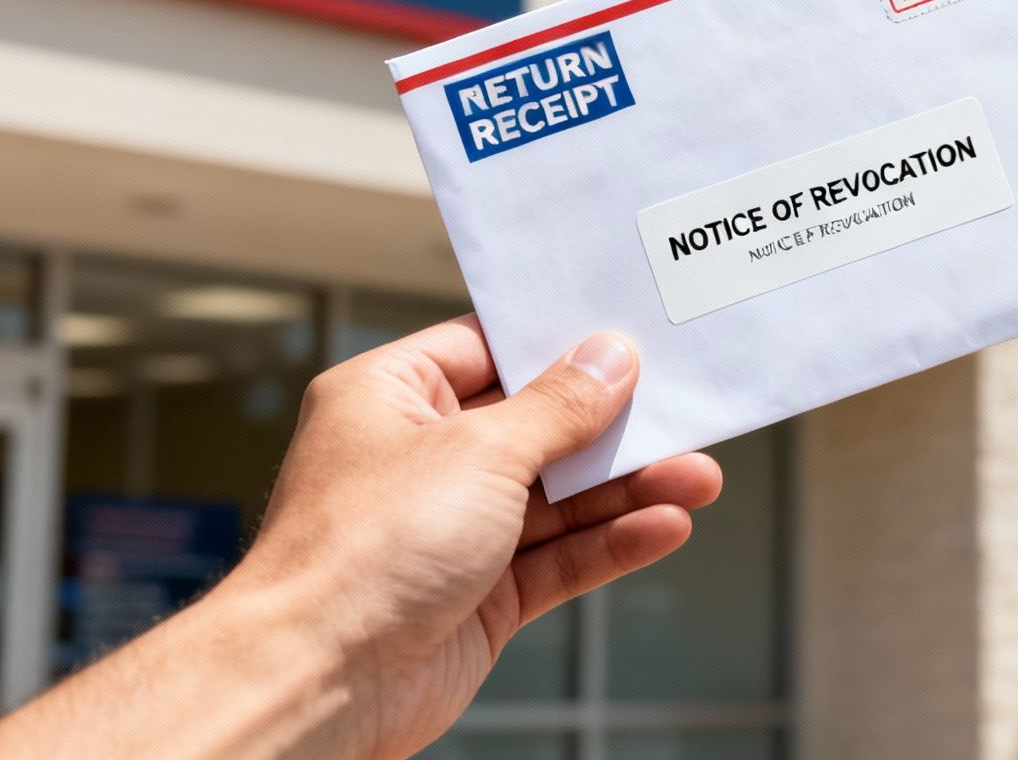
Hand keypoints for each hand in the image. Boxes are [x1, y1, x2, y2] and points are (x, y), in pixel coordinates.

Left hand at [221, 316, 722, 758]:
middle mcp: (417, 459)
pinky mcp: (476, 596)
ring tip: (699, 477)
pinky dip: (609, 543)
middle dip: (611, 426)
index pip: (488, 349)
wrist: (318, 681)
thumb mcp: (478, 451)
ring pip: (555, 498)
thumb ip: (557, 408)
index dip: (558, 343)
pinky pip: (556, 558)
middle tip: (684, 410)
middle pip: (535, 426)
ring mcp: (449, 530)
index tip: (628, 334)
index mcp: (390, 397)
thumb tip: (609, 359)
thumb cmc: (363, 550)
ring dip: (626, 489)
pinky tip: (664, 525)